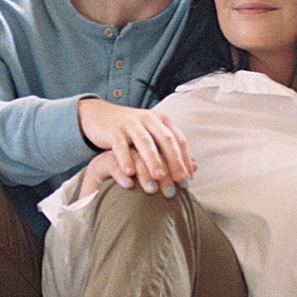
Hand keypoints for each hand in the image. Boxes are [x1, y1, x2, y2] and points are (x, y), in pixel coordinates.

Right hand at [76, 98, 194, 193]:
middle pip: (165, 140)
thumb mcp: (153, 137)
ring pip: (145, 142)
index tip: (189, 180)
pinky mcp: (114, 129)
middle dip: (174, 161)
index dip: (185, 160)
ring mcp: (131, 123)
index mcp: (162, 120)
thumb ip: (171, 150)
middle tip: (179, 180)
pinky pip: (121, 145)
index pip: (178, 140)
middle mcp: (149, 119)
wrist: (101, 116)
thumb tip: (195, 168)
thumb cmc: (132, 132)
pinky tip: (129, 174)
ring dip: (153, 160)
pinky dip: (125, 159)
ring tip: (157, 178)